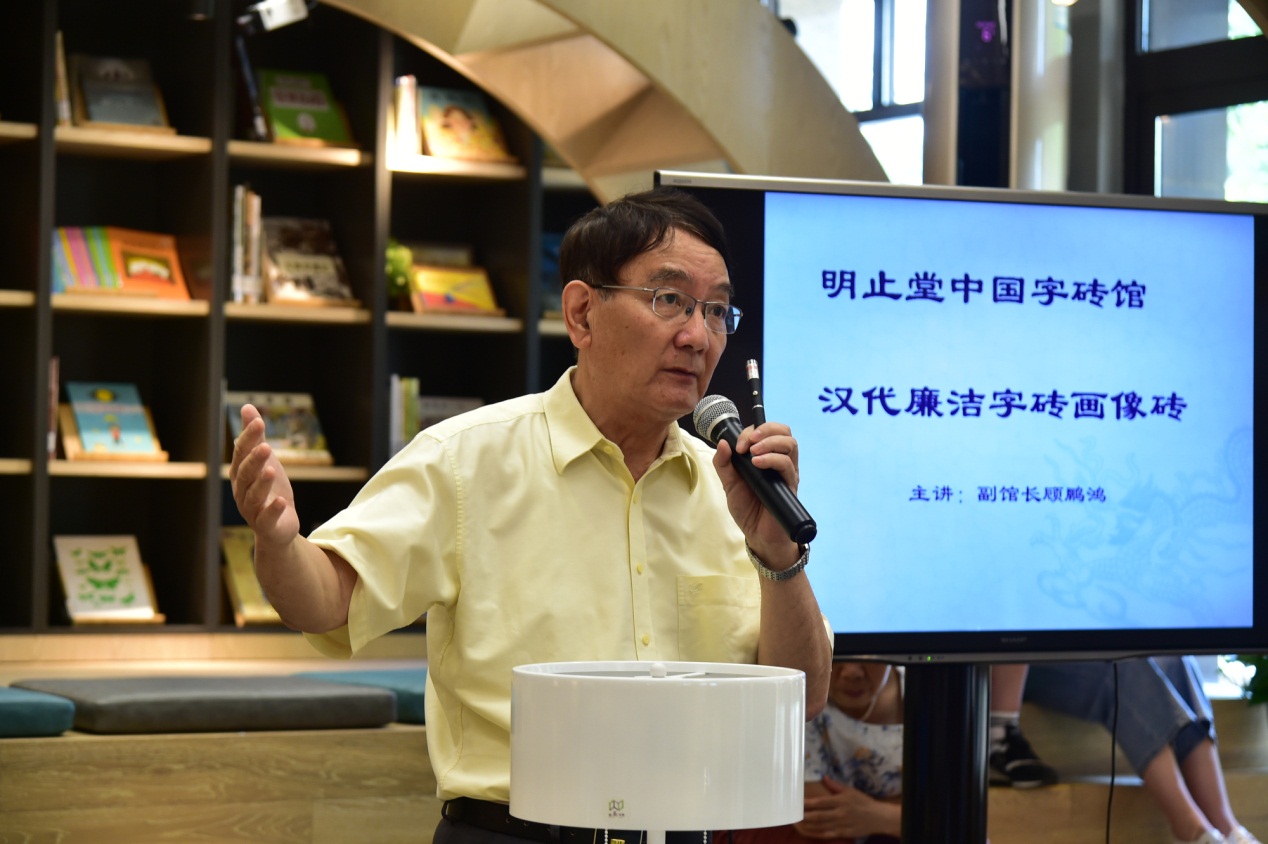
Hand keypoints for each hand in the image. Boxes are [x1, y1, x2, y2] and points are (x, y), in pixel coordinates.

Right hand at [230, 404, 299, 549]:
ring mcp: (252, 510)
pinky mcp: (266, 525)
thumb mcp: (265, 461)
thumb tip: (247, 407)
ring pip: (253, 495)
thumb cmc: (269, 490)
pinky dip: (273, 509)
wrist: (277, 528)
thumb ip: (255, 437)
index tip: (259, 422)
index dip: (249, 438)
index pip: (241, 453)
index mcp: (240, 474)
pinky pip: (267, 518)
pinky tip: (282, 500)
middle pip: (245, 473)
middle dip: (254, 459)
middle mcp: (242, 491)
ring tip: (272, 470)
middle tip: (266, 446)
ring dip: (262, 482)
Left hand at [711, 420, 801, 564]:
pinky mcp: (790, 486)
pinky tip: (758, 464)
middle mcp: (779, 462)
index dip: (751, 431)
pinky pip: (788, 465)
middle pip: (784, 431)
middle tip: (749, 442)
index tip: (737, 445)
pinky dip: (773, 459)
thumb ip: (724, 464)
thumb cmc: (747, 509)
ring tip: (753, 453)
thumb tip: (722, 442)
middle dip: (766, 429)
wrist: (758, 536)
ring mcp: (787, 473)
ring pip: (790, 444)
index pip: (766, 431)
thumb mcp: (729, 484)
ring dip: (770, 442)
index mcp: (766, 457)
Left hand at [794, 776, 898, 839]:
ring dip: (807, 826)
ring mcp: (841, 825)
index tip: (797, 803)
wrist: (878, 817)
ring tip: (796, 823)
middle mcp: (839, 814)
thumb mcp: (850, 791)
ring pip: (820, 827)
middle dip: (803, 816)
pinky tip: (808, 831)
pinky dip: (816, 833)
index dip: (808, 804)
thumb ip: (835, 786)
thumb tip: (824, 778)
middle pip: (818, 816)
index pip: (820, 803)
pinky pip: (826, 835)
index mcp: (840, 801)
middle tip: (792, 815)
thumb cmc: (863, 802)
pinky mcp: (843, 833)